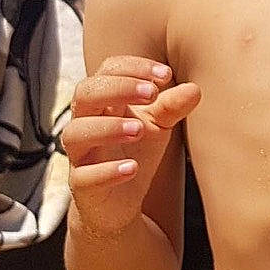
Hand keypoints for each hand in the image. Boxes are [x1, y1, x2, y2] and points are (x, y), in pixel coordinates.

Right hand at [62, 55, 200, 238]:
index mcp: (103, 102)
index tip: (165, 75)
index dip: (133, 67)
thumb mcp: (157, 126)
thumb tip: (195, 89)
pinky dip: (106, 171)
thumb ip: (172, 107)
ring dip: (107, 128)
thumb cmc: (134, 152)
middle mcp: (85, 123)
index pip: (107, 70)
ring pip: (75, 133)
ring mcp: (80, 155)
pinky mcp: (81, 185)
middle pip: (85, 94)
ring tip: (139, 130)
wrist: (119, 203)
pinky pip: (83, 176)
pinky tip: (132, 168)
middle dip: (118, 88)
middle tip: (152, 93)